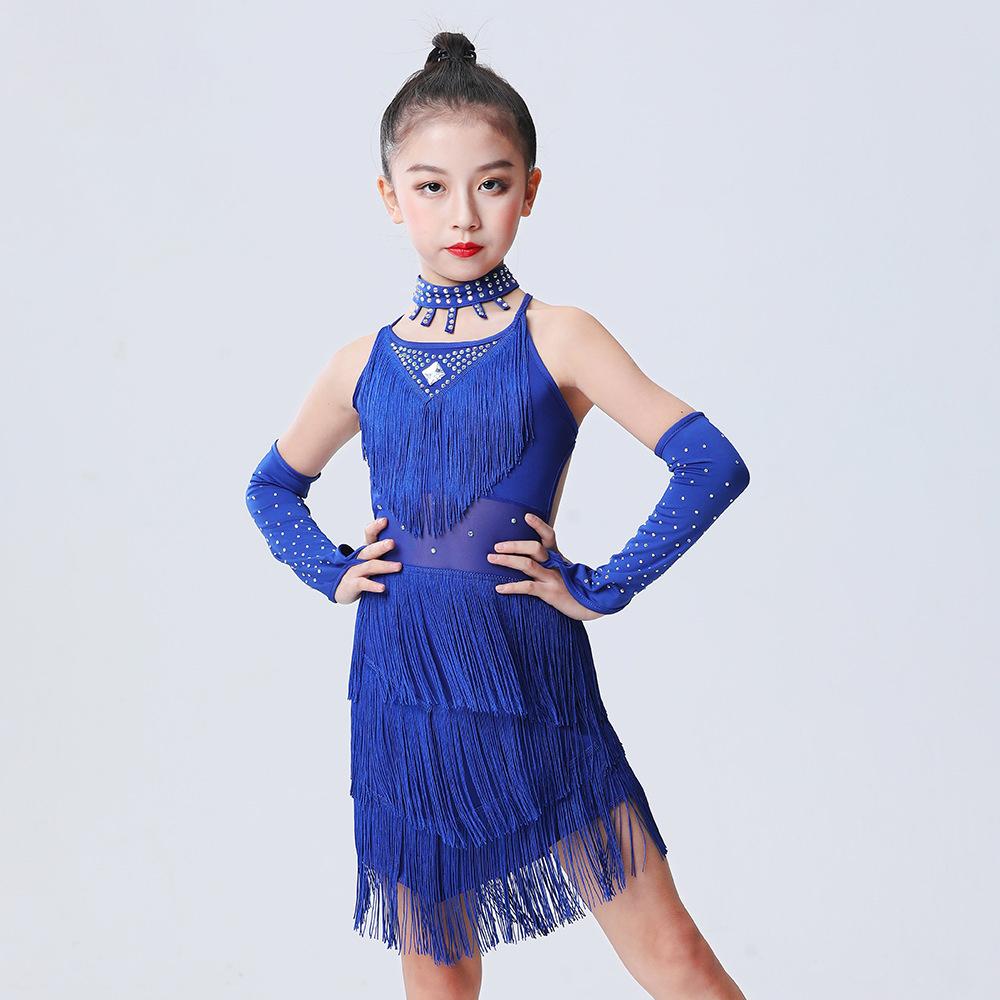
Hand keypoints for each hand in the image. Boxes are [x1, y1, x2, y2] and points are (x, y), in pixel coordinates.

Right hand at [333, 516, 401, 603]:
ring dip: (384, 566)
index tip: (385, 520)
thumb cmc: (362, 572)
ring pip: (369, 566)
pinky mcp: (352, 584)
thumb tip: (412, 547)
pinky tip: (383, 588)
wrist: (342, 588)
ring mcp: (355, 571)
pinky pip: (364, 584)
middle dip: (381, 546)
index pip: (369, 534)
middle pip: (370, 549)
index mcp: (367, 549)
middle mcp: (360, 558)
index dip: (375, 526)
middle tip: (392, 543)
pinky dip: (373, 585)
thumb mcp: (372, 560)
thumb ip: (387, 554)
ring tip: (399, 566)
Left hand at [486, 512, 604, 621]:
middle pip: (534, 547)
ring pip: (527, 564)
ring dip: (507, 560)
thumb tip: (531, 557)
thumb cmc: (576, 588)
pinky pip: (527, 587)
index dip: (538, 525)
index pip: (549, 535)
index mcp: (558, 557)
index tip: (526, 516)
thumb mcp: (566, 570)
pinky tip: (499, 588)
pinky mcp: (550, 593)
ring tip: (492, 559)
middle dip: (514, 545)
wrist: (595, 605)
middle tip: (497, 546)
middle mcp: (555, 564)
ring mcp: (552, 578)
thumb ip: (551, 563)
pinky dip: (511, 587)